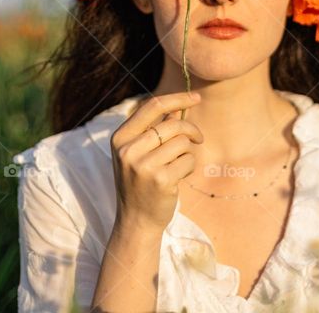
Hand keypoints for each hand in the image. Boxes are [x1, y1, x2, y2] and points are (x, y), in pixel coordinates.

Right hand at [109, 91, 203, 232]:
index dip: (177, 98)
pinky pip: (188, 161)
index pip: (152, 106)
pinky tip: (177, 178)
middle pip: (173, 124)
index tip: (196, 97)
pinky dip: (189, 167)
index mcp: (120, 138)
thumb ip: (155, 129)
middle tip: (198, 139)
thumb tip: (178, 108)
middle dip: (191, 130)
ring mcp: (143, 165)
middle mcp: (128, 150)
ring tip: (177, 166)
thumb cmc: (141, 182)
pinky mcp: (160, 180)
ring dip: (187, 153)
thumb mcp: (139, 153)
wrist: (136, 221)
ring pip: (182, 143)